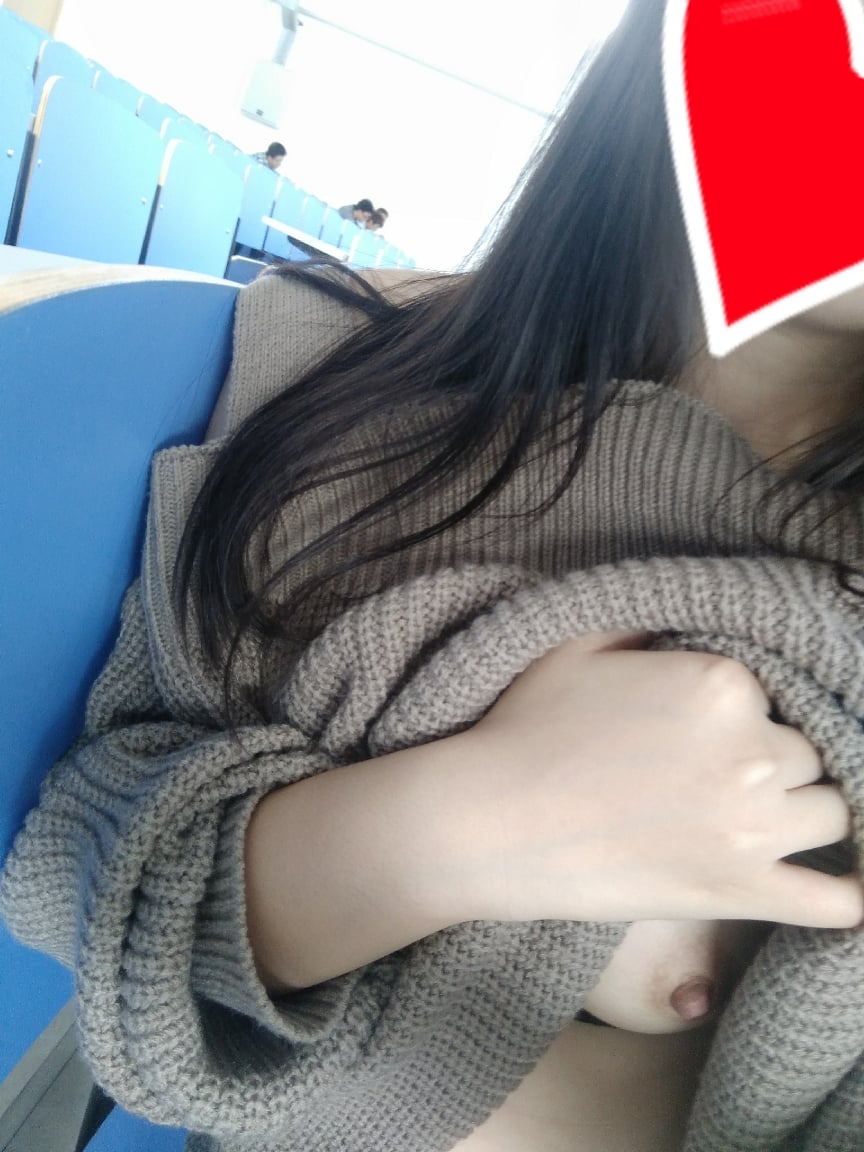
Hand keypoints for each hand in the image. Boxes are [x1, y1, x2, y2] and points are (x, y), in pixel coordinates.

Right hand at [464, 635, 861, 928]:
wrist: (490, 823)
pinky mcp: (738, 891)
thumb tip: (681, 627)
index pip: (774, 694)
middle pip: (803, 753)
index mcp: (722, 684)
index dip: (741, 712)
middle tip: (716, 775)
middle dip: (768, 760)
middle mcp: (752, 752)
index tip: (704, 732)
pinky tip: (849, 886)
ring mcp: (751, 828)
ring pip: (830, 812)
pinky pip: (830, 901)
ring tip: (760, 815)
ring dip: (801, 810)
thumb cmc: (527, 730)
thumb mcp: (579, 645)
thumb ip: (647, 622)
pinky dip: (847, 895)